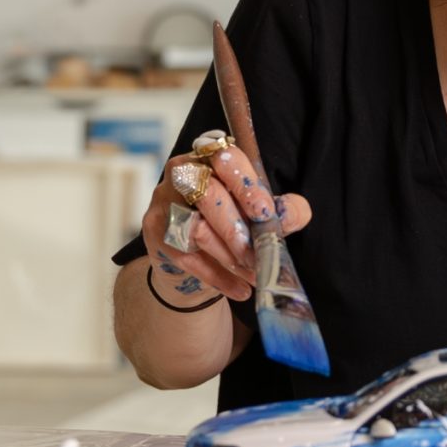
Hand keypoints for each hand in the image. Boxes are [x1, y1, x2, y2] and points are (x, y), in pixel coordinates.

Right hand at [136, 139, 309, 303]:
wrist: (193, 257)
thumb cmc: (230, 223)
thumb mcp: (258, 214)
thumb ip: (282, 210)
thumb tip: (291, 214)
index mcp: (211, 157)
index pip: (225, 157)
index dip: (246, 184)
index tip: (265, 214)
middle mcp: (182, 173)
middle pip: (208, 195)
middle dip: (237, 229)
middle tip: (260, 255)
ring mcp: (163, 201)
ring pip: (196, 228)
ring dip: (229, 257)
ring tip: (254, 275)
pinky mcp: (155, 231)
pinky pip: (186, 256)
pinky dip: (217, 276)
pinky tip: (239, 289)